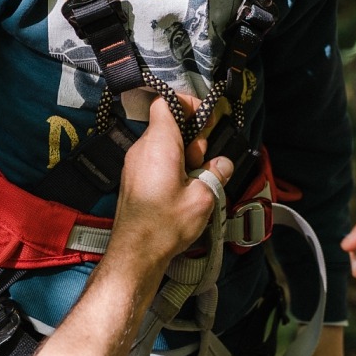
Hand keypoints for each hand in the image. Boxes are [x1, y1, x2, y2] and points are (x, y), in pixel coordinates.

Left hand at [111, 96, 232, 262]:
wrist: (135, 252)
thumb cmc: (165, 224)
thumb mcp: (203, 197)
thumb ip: (216, 173)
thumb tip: (222, 164)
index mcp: (159, 143)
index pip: (166, 103)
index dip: (188, 104)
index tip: (207, 120)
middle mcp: (142, 148)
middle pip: (169, 125)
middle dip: (193, 138)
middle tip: (203, 162)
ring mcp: (134, 164)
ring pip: (164, 145)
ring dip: (184, 156)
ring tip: (194, 181)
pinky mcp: (133, 179)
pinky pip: (155, 161)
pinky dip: (172, 168)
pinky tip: (181, 191)